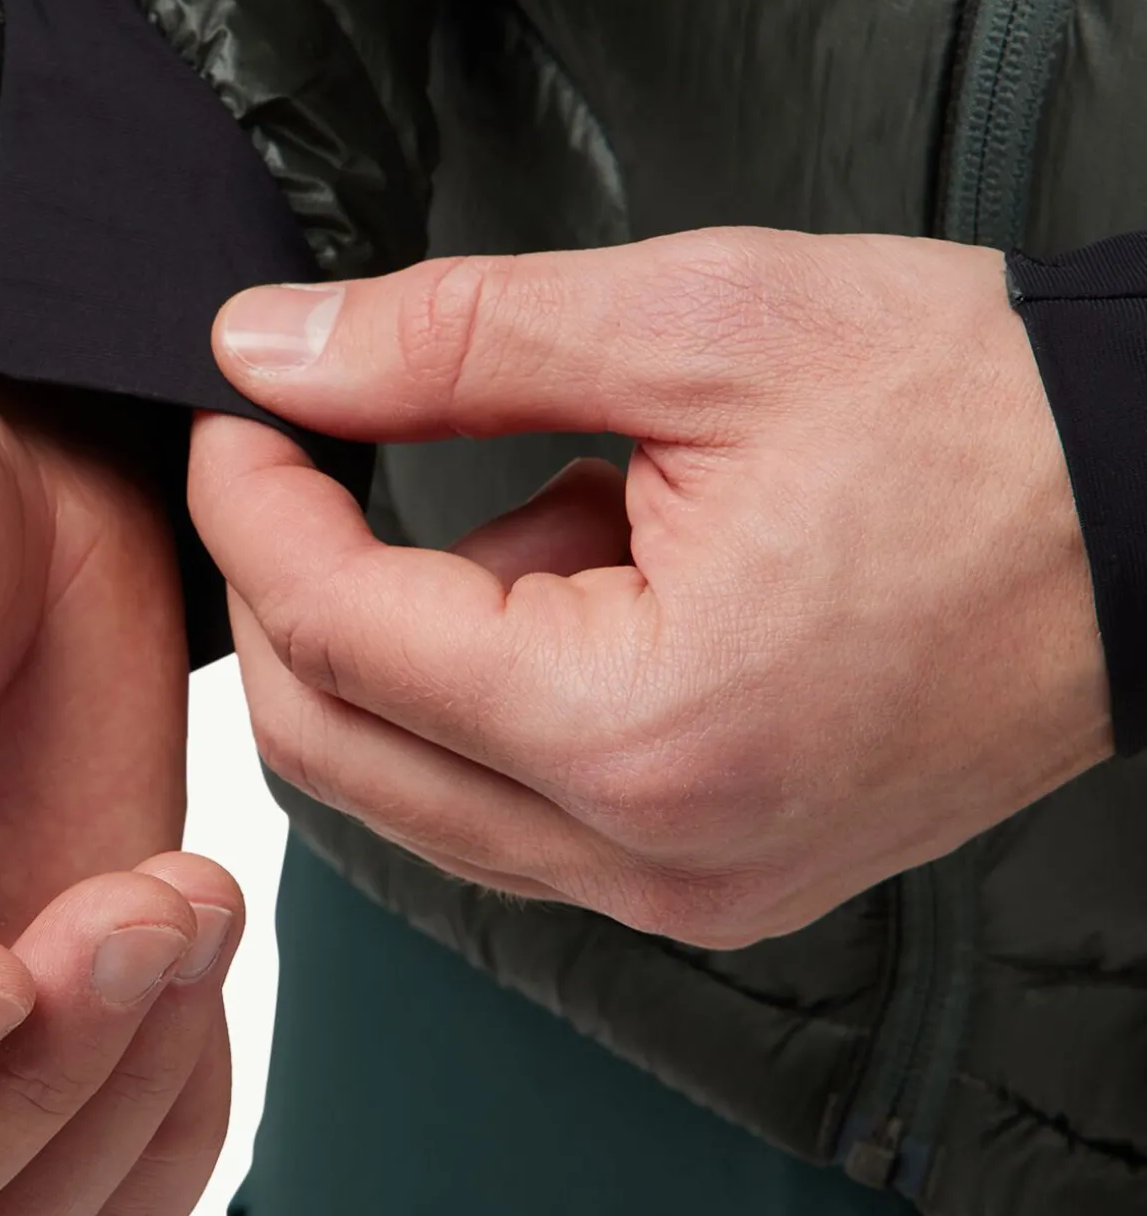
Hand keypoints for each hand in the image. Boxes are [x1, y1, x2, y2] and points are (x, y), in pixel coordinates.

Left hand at [190, 229, 1110, 948]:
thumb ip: (451, 341)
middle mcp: (654, 856)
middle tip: (317, 442)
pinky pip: (522, 809)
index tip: (239, 407)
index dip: (255, 507)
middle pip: (345, 751)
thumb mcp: (696, 323)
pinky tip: (614, 575)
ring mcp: (692, 892)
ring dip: (423, 640)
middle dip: (300, 587)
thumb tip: (270, 350)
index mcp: (642, 728)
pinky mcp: (721, 884)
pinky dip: (507, 690)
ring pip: (423, 791)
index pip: (339, 636)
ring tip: (576, 497)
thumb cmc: (976, 413)